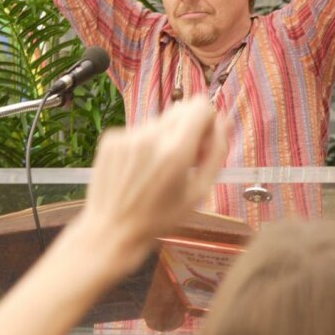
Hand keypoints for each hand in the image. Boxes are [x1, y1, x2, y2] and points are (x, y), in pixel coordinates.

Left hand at [77, 100, 227, 269]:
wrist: (112, 229)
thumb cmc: (160, 217)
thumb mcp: (198, 192)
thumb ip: (216, 153)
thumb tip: (224, 122)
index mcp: (176, 150)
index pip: (199, 106)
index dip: (206, 122)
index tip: (202, 143)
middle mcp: (150, 136)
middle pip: (180, 110)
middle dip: (187, 129)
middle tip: (182, 159)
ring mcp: (127, 135)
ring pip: (158, 122)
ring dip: (163, 139)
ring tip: (156, 170)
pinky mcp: (110, 138)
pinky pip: (137, 130)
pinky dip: (142, 144)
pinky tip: (137, 170)